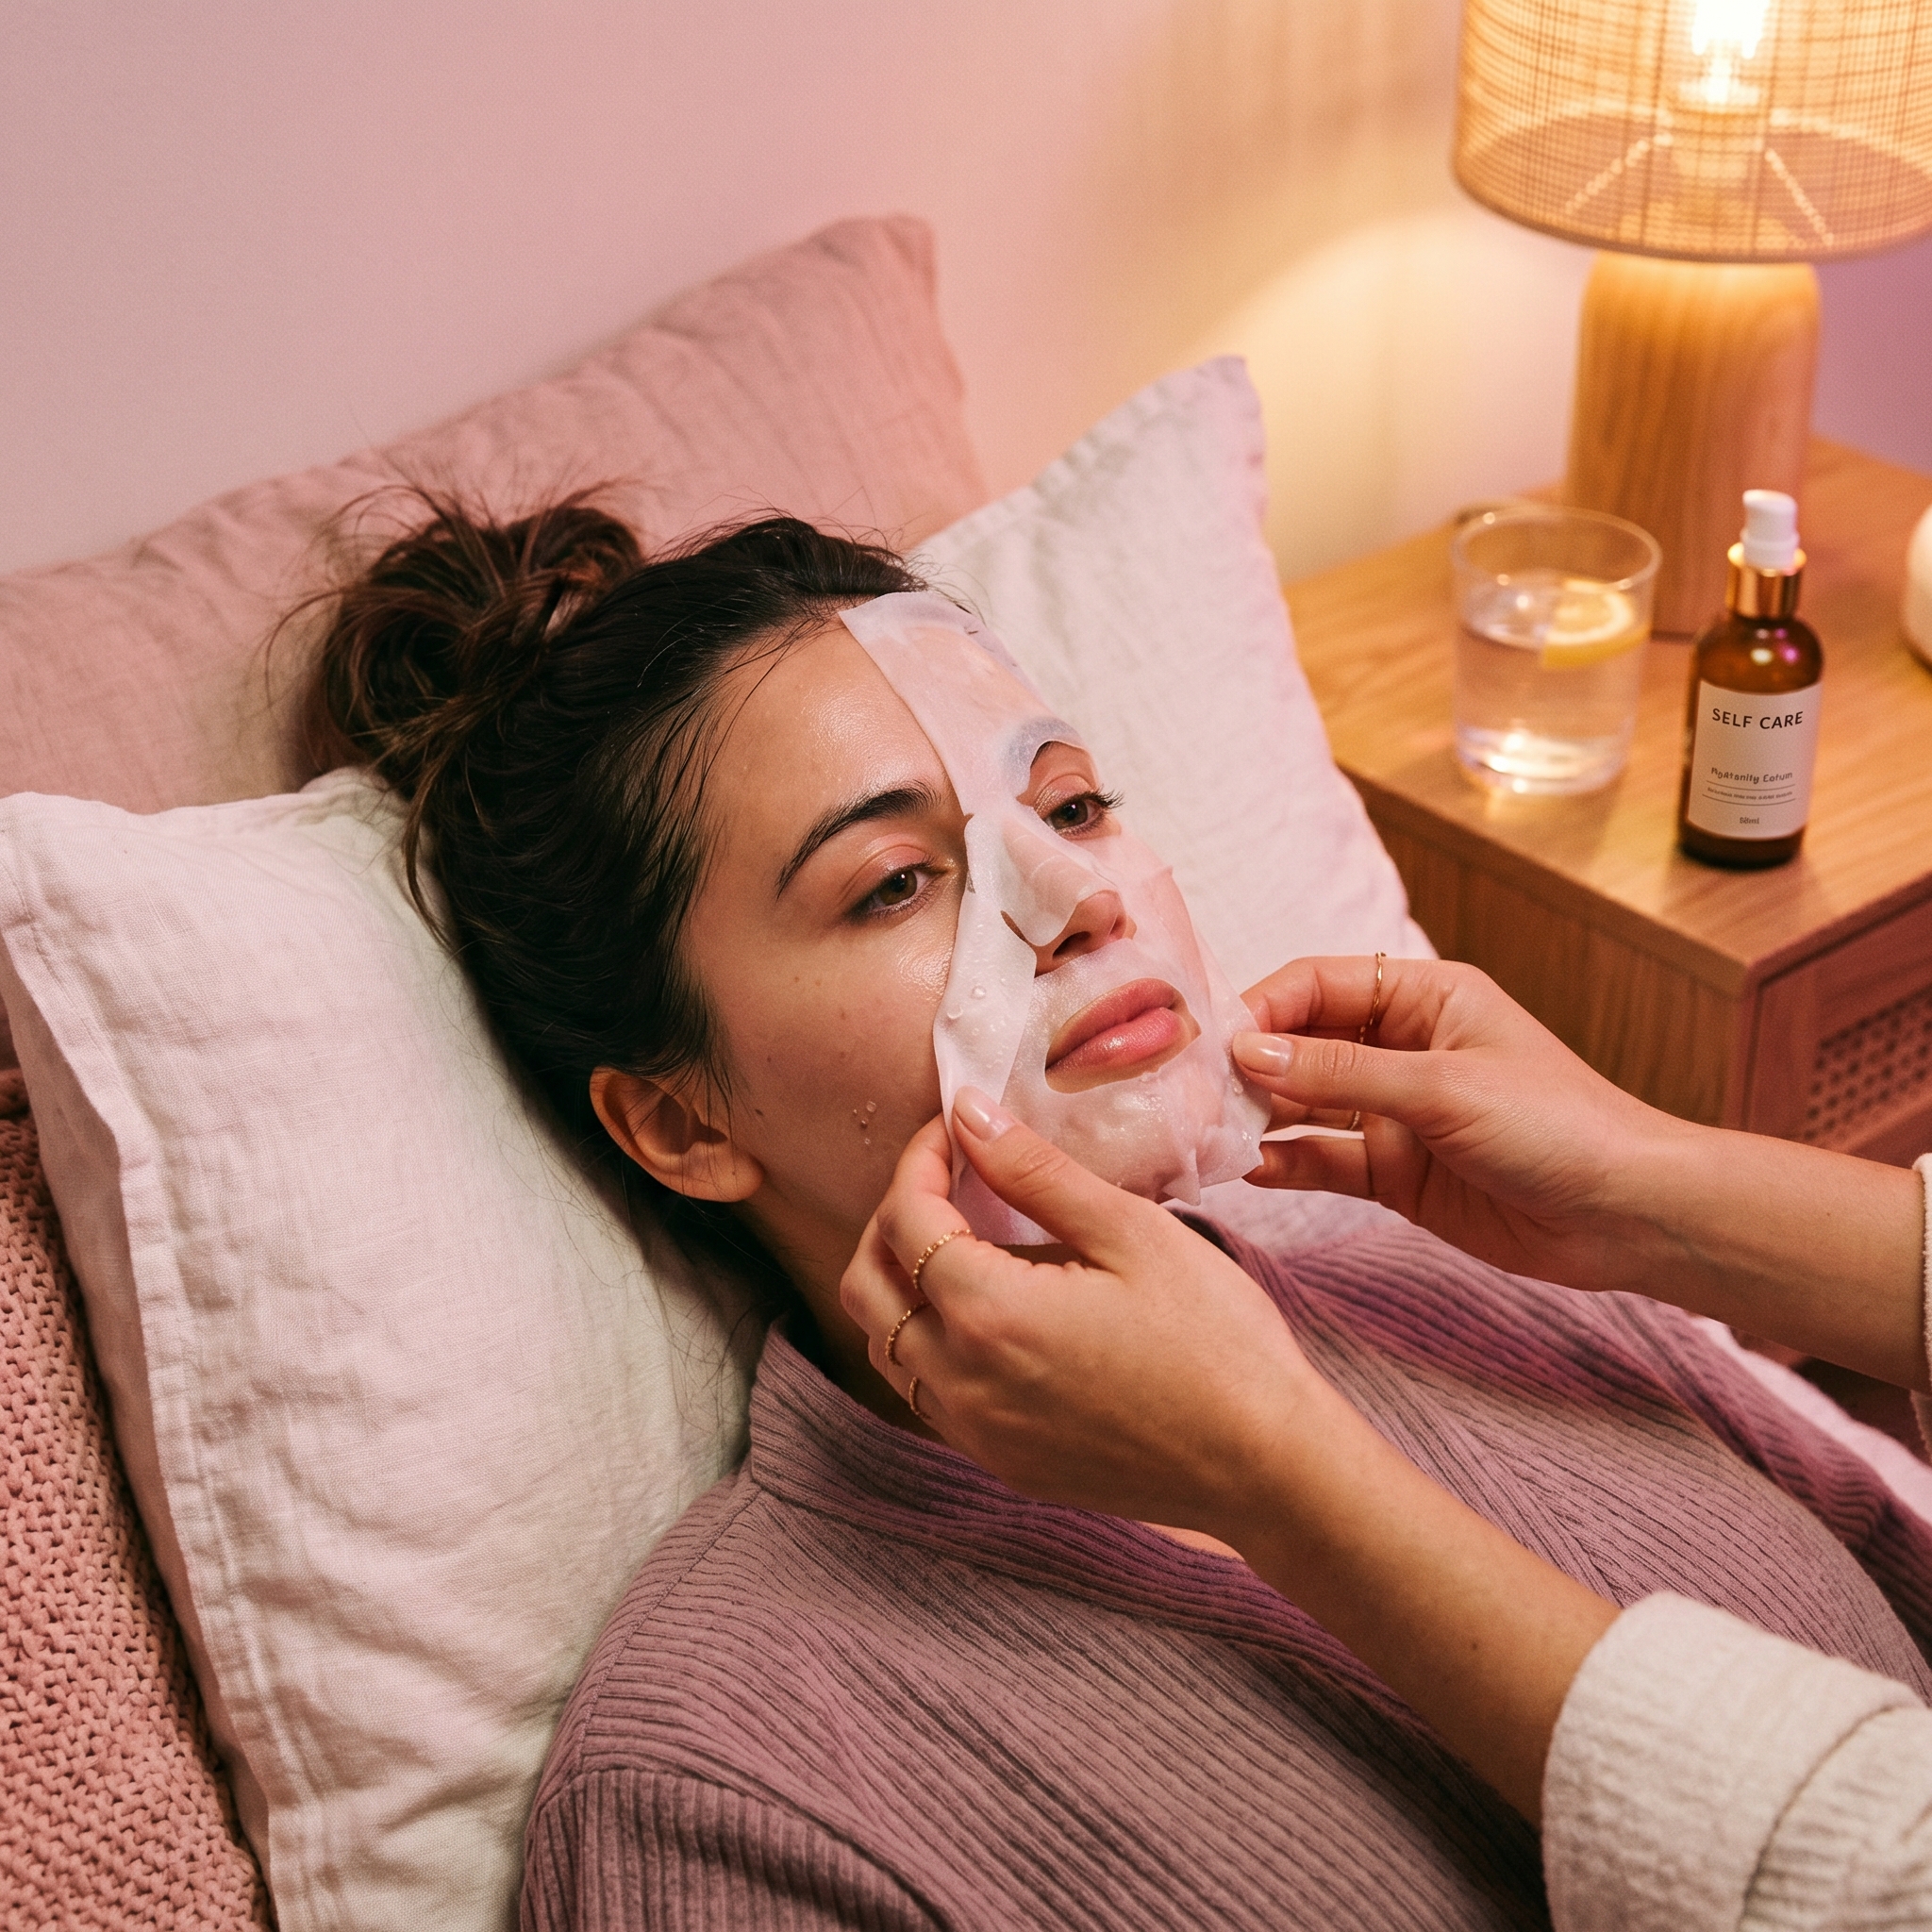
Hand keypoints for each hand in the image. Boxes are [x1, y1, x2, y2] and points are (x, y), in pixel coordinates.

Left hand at [838, 1095, 1317, 1541]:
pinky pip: (926, 1393)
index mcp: (989, 1315)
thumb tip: (968, 1113)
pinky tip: (992, 1307)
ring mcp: (975, 1433)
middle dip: (892, 1219)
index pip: (905, 1219)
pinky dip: (932, 1339)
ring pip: (886, 1346)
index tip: (958, 1128)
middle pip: (866, 1286)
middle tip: (948, 1178)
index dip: (921, 1159)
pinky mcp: (1000, 1463)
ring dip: (903, 1283)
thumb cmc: (1217, 1340)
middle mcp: (961, 1382)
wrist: (1265, 1466)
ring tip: (966, 1236)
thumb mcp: (1131, 1231)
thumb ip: (1034, 1171)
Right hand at [1234, 956, 1670, 1293]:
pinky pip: (1324, 1159)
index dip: (1263, 1009)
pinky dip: (1285, 1163)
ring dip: (1259, 1117)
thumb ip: (1340, 1074)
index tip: (1215, 1044)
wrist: (1628, 1216)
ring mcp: (1395, 1112)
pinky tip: (1248, 1171)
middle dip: (1249, 1065)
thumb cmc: (1557, 1125)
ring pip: (1304, 1104)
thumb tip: (1247, 1053)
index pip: (1317, 984)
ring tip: (1207, 1134)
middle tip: (1193, 1094)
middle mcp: (1401, 1048)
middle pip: (1301, 1044)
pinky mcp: (1395, 1172)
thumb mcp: (1442, 1089)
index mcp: (1423, 998)